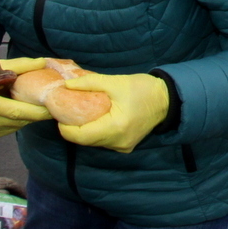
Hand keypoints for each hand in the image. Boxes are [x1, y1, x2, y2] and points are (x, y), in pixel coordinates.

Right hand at [0, 57, 50, 137]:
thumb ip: (19, 65)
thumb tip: (42, 63)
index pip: (15, 111)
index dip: (36, 110)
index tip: (54, 105)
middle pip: (20, 119)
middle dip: (38, 111)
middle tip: (53, 101)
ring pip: (19, 124)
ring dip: (30, 114)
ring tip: (34, 100)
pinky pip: (13, 126)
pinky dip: (21, 117)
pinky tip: (20, 105)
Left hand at [55, 71, 170, 153]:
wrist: (167, 100)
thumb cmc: (143, 89)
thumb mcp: (115, 82)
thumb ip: (89, 83)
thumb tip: (66, 86)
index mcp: (115, 127)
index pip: (79, 136)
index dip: (64, 126)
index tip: (60, 112)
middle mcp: (117, 142)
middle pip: (85, 140)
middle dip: (73, 127)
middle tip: (67, 109)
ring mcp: (122, 147)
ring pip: (93, 142)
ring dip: (84, 130)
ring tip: (80, 112)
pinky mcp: (125, 146)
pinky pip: (104, 141)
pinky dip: (96, 131)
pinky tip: (96, 118)